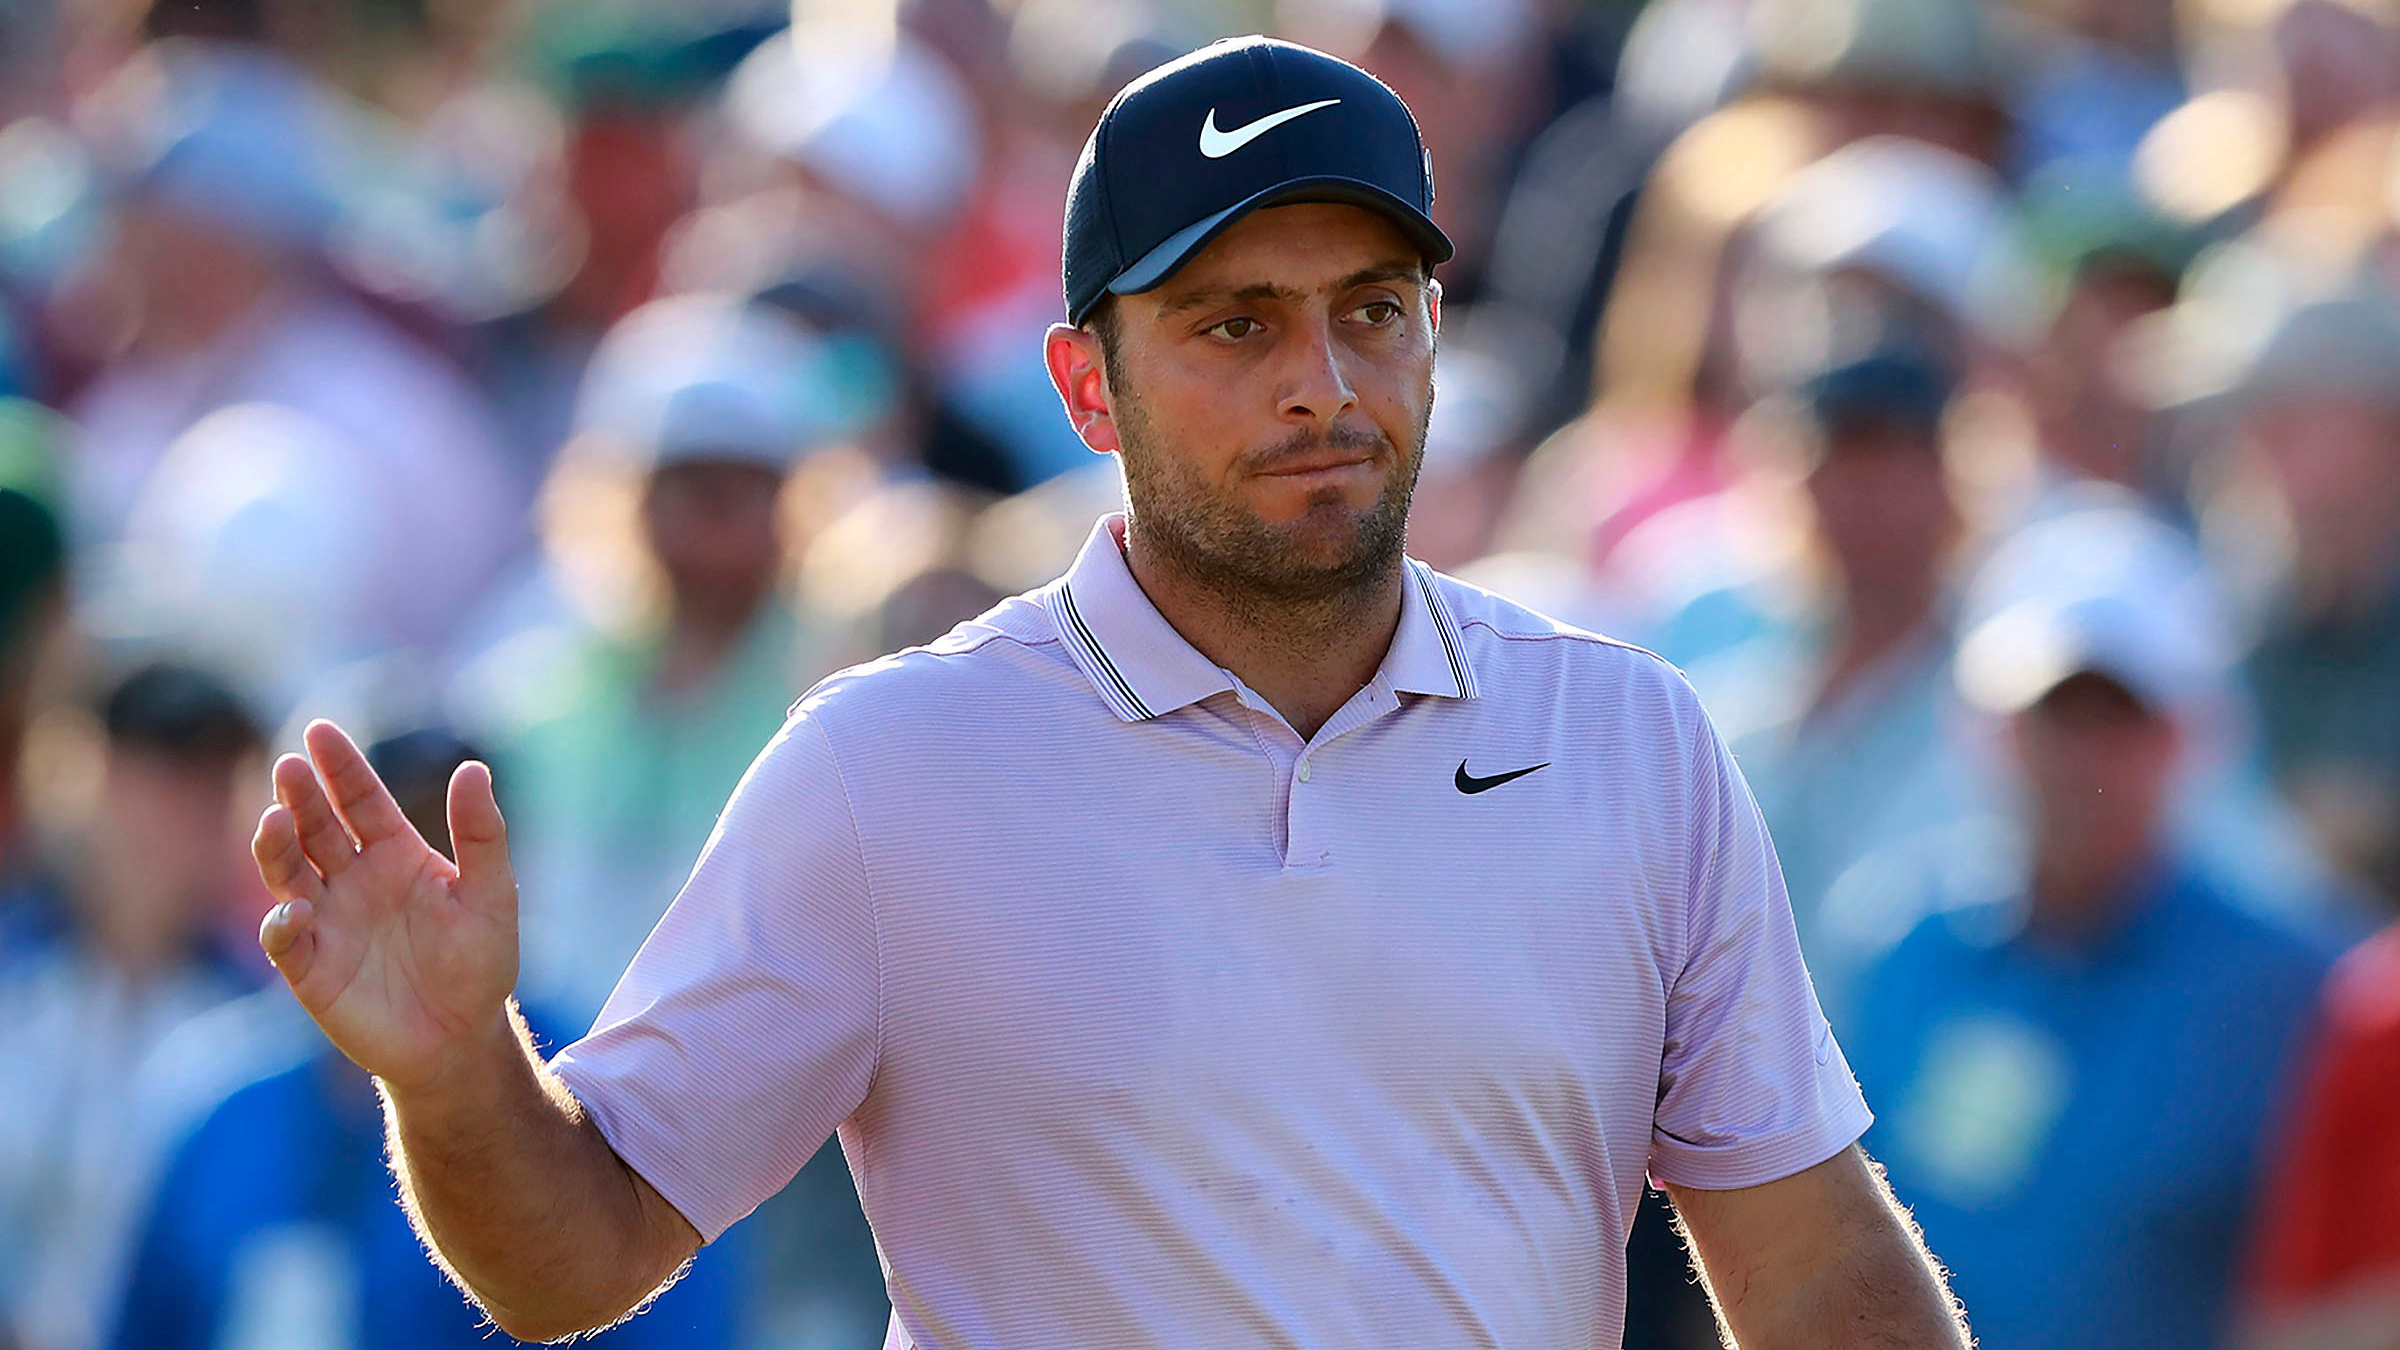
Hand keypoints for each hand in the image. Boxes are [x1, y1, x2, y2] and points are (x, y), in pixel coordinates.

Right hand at [253, 720, 519, 1093]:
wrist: (462, 1039)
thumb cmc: (479, 964)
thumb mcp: (492, 895)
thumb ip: (483, 834)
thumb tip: (473, 768)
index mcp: (394, 853)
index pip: (359, 799)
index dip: (340, 766)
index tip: (319, 731)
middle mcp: (352, 878)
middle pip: (315, 827)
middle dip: (300, 797)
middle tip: (290, 767)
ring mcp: (326, 920)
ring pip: (288, 873)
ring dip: (276, 847)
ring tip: (275, 821)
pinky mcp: (310, 968)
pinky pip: (285, 939)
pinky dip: (284, 922)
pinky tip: (296, 908)